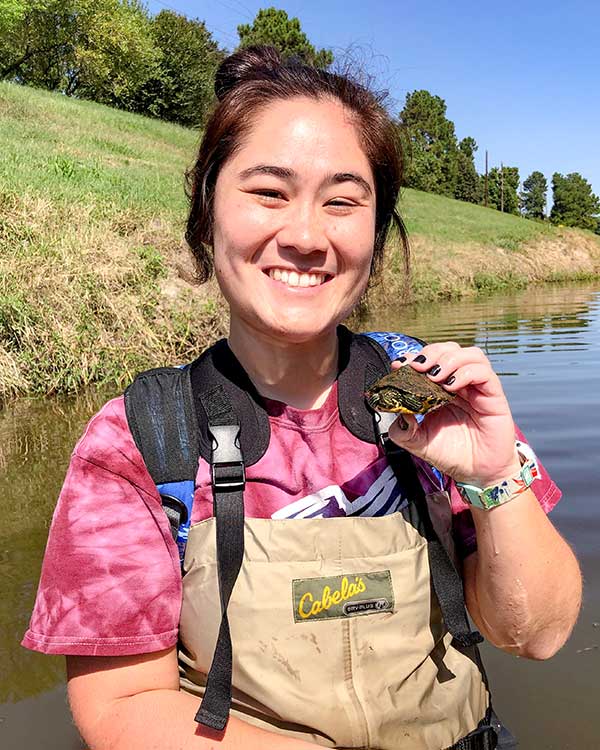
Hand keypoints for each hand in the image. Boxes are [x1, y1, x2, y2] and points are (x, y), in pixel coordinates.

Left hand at [387, 342, 520, 487]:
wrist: (476, 474)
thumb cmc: (450, 454)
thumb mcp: (418, 442)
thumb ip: (403, 429)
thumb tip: (396, 412)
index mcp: (442, 388)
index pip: (431, 360)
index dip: (415, 357)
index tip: (399, 365)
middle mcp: (461, 383)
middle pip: (450, 349)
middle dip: (431, 352)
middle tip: (417, 366)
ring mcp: (479, 388)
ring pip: (470, 355)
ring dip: (449, 359)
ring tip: (434, 376)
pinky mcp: (494, 396)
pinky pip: (484, 373)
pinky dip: (466, 373)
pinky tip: (450, 386)